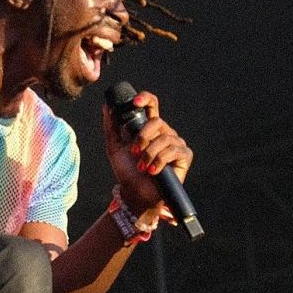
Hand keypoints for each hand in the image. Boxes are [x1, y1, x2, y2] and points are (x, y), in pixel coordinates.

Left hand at [102, 90, 192, 219]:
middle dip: (143, 136)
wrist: (136, 193)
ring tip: (142, 167)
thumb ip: (111, 126)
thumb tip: (107, 105)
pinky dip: (160, 161)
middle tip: (134, 151)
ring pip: (164, 138)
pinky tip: (153, 171)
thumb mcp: (114, 146)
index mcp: (149, 127)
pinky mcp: (184, 155)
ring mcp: (176, 143)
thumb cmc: (127, 171)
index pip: (151, 105)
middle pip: (157, 121)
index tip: (135, 102)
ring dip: (149, 154)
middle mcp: (164, 132)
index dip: (145, 98)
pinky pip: (173, 151)